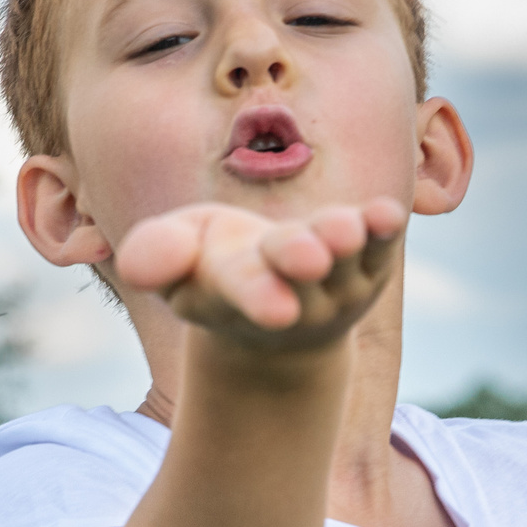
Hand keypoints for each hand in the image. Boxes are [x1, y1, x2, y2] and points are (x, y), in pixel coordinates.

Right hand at [114, 199, 406, 354]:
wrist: (283, 310)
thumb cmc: (219, 270)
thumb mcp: (179, 258)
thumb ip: (157, 255)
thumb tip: (136, 267)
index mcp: (235, 293)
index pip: (243, 291)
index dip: (256, 297)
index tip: (277, 311)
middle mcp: (293, 296)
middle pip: (293, 274)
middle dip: (297, 260)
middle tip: (308, 258)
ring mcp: (337, 284)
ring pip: (343, 261)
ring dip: (342, 242)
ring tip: (343, 230)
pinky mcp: (372, 266)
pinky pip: (382, 249)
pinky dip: (384, 231)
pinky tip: (390, 215)